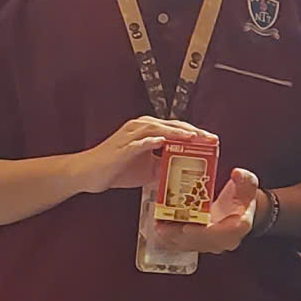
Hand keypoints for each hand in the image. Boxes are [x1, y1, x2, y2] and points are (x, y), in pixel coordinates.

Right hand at [70, 117, 203, 194]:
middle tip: (210, 139)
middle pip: (172, 125)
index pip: (177, 129)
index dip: (196, 133)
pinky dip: (151, 141)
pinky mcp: (122, 146)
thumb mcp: (147, 169)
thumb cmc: (115, 169)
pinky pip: (139, 141)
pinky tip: (163, 142)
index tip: (212, 140)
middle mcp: (141, 128)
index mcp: (148, 131)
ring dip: (177, 133)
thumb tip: (183, 173)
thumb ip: (164, 166)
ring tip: (194, 137)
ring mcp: (131, 135)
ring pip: (159, 129)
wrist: (88, 174)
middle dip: (193, 131)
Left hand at [142, 168, 259, 257]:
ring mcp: (213, 244)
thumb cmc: (242, 198)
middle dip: (181, 235)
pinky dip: (172, 238)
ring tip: (158, 226)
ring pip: (191, 245)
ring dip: (173, 238)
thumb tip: (237, 174)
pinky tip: (160, 229)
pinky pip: (185, 244)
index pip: (224, 234)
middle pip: (202, 242)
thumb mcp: (248, 183)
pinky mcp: (201, 244)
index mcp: (239, 225)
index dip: (205, 233)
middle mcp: (226, 239)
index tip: (188, 227)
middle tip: (163, 226)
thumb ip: (245, 178)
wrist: (238, 210)